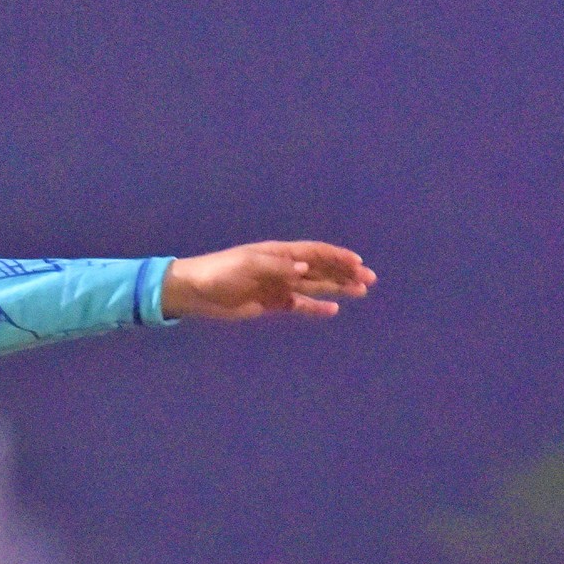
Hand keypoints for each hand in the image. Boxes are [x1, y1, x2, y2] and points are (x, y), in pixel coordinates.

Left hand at [160, 240, 376, 319]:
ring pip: (314, 286)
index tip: (359, 263)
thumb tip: (306, 268)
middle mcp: (282, 267)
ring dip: (336, 288)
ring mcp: (277, 285)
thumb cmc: (218, 273)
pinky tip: (332, 310)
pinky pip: (297, 304)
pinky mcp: (269, 303)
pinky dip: (314, 307)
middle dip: (344, 273)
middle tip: (369, 280)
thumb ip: (277, 267)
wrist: (194, 291)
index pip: (314, 253)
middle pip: (320, 269)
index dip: (337, 257)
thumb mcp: (247, 266)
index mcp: (278, 253)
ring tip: (360, 291)